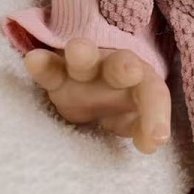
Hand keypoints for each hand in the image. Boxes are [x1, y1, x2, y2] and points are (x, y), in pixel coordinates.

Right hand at [24, 37, 170, 153]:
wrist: (96, 88)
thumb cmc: (121, 104)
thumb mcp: (134, 118)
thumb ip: (143, 127)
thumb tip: (151, 143)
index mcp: (140, 80)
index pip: (153, 93)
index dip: (158, 114)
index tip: (158, 139)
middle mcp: (113, 69)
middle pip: (121, 63)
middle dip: (125, 67)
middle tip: (131, 71)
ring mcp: (84, 70)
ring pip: (84, 59)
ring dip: (83, 54)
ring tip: (77, 50)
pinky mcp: (57, 76)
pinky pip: (50, 69)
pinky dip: (43, 64)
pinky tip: (34, 59)